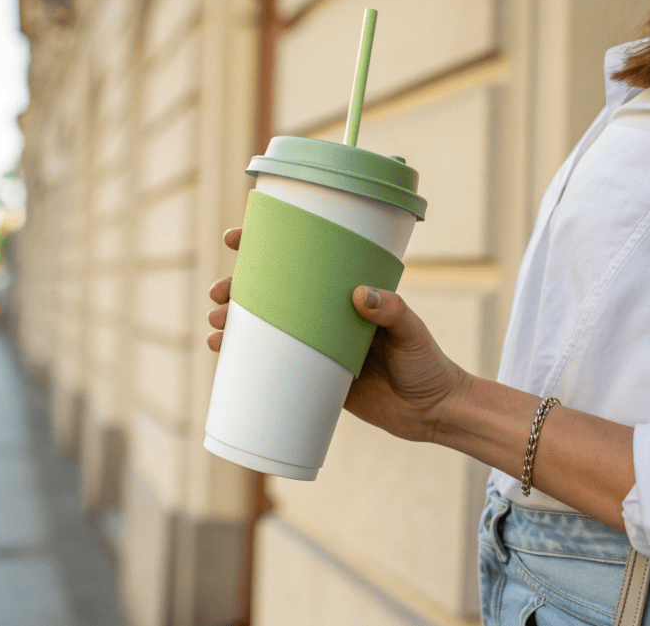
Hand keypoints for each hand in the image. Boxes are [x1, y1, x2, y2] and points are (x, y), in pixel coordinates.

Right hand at [206, 228, 472, 442]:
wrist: (433, 412)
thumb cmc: (428, 363)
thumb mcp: (411, 332)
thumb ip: (392, 312)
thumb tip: (361, 294)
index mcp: (345, 294)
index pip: (302, 262)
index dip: (264, 247)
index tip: (236, 238)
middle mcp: (326, 316)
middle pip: (272, 293)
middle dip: (238, 289)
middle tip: (219, 292)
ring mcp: (318, 346)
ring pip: (266, 327)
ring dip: (234, 322)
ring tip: (216, 326)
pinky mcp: (315, 378)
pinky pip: (273, 365)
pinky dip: (245, 357)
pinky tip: (222, 353)